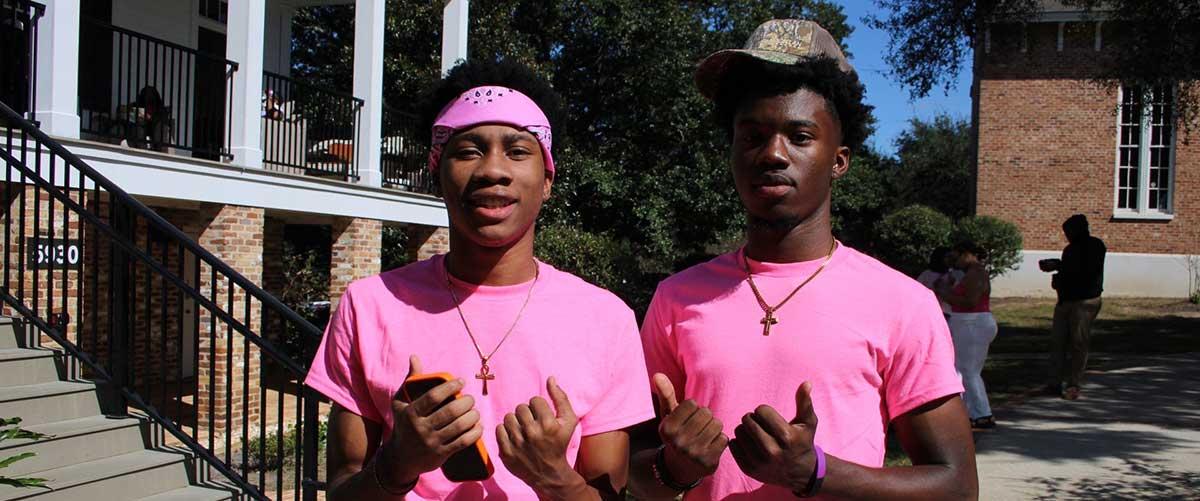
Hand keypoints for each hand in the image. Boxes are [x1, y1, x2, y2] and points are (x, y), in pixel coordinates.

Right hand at [379, 355, 483, 485]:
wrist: (400, 458)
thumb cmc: (404, 424)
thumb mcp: (400, 402)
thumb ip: (410, 380)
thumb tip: (414, 357)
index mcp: (411, 413)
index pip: (434, 397)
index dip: (451, 387)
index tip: (461, 382)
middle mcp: (421, 428)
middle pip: (450, 412)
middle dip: (466, 402)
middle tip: (470, 399)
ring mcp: (431, 442)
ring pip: (459, 427)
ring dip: (473, 416)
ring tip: (475, 411)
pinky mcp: (441, 454)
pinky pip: (463, 442)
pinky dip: (474, 433)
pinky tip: (478, 426)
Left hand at [496, 377, 581, 494]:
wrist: (549, 474)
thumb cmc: (559, 444)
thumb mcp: (568, 421)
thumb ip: (561, 398)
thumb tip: (550, 378)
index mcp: (548, 424)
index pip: (535, 400)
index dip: (540, 407)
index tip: (542, 417)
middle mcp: (532, 433)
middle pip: (521, 407)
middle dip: (527, 414)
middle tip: (533, 425)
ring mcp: (517, 443)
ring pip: (509, 417)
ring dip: (516, 422)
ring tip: (523, 430)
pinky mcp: (506, 452)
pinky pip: (499, 429)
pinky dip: (506, 431)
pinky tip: (515, 437)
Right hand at [653, 373, 727, 484]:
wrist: (679, 468)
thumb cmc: (676, 434)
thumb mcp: (668, 415)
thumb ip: (665, 394)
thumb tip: (658, 374)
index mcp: (667, 428)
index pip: (692, 404)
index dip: (693, 410)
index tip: (687, 420)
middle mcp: (678, 442)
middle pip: (706, 413)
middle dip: (705, 418)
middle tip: (698, 429)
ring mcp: (693, 453)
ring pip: (717, 424)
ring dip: (714, 428)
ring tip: (705, 436)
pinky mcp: (708, 462)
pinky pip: (724, 439)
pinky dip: (720, 441)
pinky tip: (711, 447)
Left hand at [729, 381, 818, 490]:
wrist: (801, 474)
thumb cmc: (803, 442)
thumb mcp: (808, 423)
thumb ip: (805, 402)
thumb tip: (806, 383)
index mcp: (787, 437)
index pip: (761, 411)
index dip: (764, 411)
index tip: (770, 418)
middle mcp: (773, 452)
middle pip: (748, 420)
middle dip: (753, 418)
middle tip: (761, 424)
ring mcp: (760, 462)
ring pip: (738, 432)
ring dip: (745, 429)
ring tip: (755, 433)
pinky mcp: (749, 469)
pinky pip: (732, 445)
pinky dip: (738, 441)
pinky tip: (749, 444)